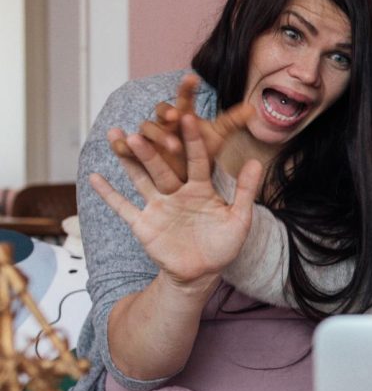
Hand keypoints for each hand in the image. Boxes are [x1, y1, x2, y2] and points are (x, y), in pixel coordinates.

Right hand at [92, 112, 262, 286]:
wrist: (202, 272)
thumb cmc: (223, 245)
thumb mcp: (239, 219)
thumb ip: (246, 191)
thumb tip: (257, 161)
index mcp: (201, 189)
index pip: (196, 161)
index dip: (193, 141)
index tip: (188, 117)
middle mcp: (176, 192)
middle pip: (162, 167)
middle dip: (152, 150)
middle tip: (142, 129)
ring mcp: (158, 206)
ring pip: (141, 179)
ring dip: (128, 160)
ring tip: (116, 135)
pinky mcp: (143, 223)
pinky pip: (123, 206)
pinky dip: (109, 194)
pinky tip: (93, 177)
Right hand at [110, 73, 251, 189]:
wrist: (187, 179)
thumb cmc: (201, 155)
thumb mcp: (217, 139)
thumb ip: (232, 122)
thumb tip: (253, 108)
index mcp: (183, 118)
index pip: (185, 100)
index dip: (187, 88)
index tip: (192, 77)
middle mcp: (164, 125)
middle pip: (162, 113)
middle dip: (167, 114)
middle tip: (176, 117)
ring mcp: (149, 139)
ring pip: (145, 130)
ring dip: (153, 135)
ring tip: (169, 145)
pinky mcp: (136, 156)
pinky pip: (124, 149)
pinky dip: (120, 146)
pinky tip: (119, 146)